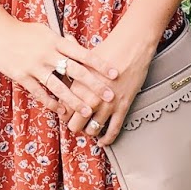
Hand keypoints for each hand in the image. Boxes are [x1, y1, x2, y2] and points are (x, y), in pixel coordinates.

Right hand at [0, 16, 119, 118]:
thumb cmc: (22, 31)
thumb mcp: (45, 31)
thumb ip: (60, 41)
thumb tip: (75, 45)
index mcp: (55, 42)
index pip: (83, 54)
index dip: (100, 64)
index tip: (114, 73)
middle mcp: (48, 54)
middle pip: (76, 71)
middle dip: (94, 85)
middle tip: (109, 96)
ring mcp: (35, 66)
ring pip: (59, 86)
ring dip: (75, 100)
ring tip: (88, 111)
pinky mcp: (22, 76)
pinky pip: (40, 92)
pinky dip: (51, 102)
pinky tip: (61, 111)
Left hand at [60, 18, 161, 147]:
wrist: (131, 48)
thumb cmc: (106, 50)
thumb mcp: (82, 57)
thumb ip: (69, 66)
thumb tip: (59, 65)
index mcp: (77, 88)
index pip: (64, 111)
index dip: (64, 115)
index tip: (67, 113)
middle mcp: (90, 100)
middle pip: (75, 125)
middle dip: (75, 125)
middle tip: (77, 123)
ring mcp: (107, 106)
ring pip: (92, 131)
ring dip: (90, 132)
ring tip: (89, 129)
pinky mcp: (122, 108)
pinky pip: (113, 131)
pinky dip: (107, 139)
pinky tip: (103, 142)